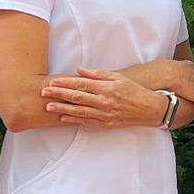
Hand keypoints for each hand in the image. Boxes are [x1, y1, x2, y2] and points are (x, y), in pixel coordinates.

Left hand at [43, 67, 167, 125]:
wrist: (149, 109)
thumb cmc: (134, 91)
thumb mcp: (118, 77)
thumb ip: (98, 74)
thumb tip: (80, 70)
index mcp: (107, 88)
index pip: (82, 84)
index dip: (65, 82)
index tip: (53, 81)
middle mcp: (104, 101)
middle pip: (77, 97)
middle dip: (59, 94)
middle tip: (44, 92)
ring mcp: (104, 114)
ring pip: (79, 111)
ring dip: (62, 109)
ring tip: (48, 107)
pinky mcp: (105, 123)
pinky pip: (86, 122)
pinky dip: (74, 120)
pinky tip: (63, 118)